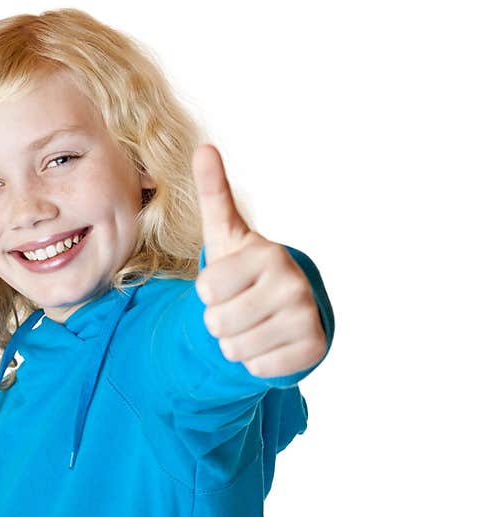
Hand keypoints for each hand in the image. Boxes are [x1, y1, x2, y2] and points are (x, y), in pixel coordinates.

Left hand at [192, 144, 326, 377]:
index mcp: (266, 254)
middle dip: (219, 320)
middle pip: (216, 323)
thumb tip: (203, 147)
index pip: (205, 289)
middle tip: (239, 306)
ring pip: (235, 349)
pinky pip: (258, 369)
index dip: (208, 292)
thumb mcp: (227, 234)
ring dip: (235, 342)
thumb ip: (214, 194)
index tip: (227, 282)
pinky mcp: (313, 348)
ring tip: (253, 322)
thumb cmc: (246, 269)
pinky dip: (257, 361)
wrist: (287, 305)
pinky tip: (270, 341)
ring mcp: (306, 316)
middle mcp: (292, 283)